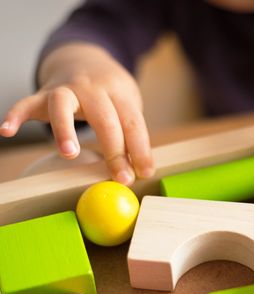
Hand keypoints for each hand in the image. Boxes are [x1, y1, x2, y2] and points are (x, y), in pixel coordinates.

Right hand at [0, 43, 153, 184]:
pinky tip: (6, 131)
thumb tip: (138, 170)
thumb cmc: (111, 93)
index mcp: (119, 93)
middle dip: (115, 152)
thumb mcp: (128, 105)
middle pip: (105, 120)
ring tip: (69, 153)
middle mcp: (93, 89)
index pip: (133, 123)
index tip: (144, 174)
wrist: (84, 59)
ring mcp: (66, 89)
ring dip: (65, 129)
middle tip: (122, 178)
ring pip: (63, 105)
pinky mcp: (43, 93)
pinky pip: (26, 102)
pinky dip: (15, 115)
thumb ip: (131, 133)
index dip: (140, 150)